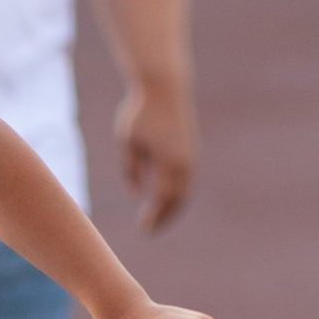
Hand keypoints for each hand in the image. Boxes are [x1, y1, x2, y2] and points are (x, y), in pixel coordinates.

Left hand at [115, 74, 195, 228]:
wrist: (164, 88)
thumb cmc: (141, 112)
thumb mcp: (127, 141)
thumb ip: (131, 168)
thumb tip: (136, 193)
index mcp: (168, 160)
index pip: (163, 198)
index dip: (155, 216)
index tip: (143, 230)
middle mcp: (184, 162)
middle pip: (177, 199)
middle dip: (164, 217)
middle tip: (148, 230)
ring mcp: (190, 156)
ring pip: (184, 190)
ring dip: (172, 207)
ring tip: (156, 219)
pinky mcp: (191, 151)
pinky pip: (186, 180)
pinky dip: (176, 193)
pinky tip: (164, 200)